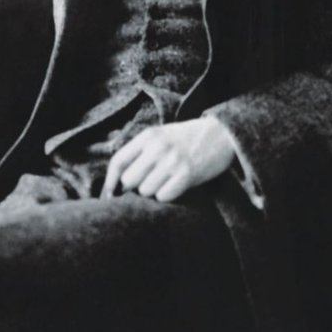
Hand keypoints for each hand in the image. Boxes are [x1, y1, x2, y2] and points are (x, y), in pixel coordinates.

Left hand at [102, 117, 235, 202]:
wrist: (222, 135)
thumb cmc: (187, 139)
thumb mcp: (161, 136)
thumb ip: (140, 152)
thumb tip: (118, 183)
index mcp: (148, 136)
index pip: (118, 162)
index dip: (110, 183)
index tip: (109, 196)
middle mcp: (158, 147)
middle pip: (129, 180)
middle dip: (136, 186)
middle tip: (150, 182)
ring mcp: (172, 161)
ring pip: (146, 191)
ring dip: (153, 191)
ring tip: (166, 181)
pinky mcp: (187, 174)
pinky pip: (163, 196)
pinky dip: (167, 195)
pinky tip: (176, 185)